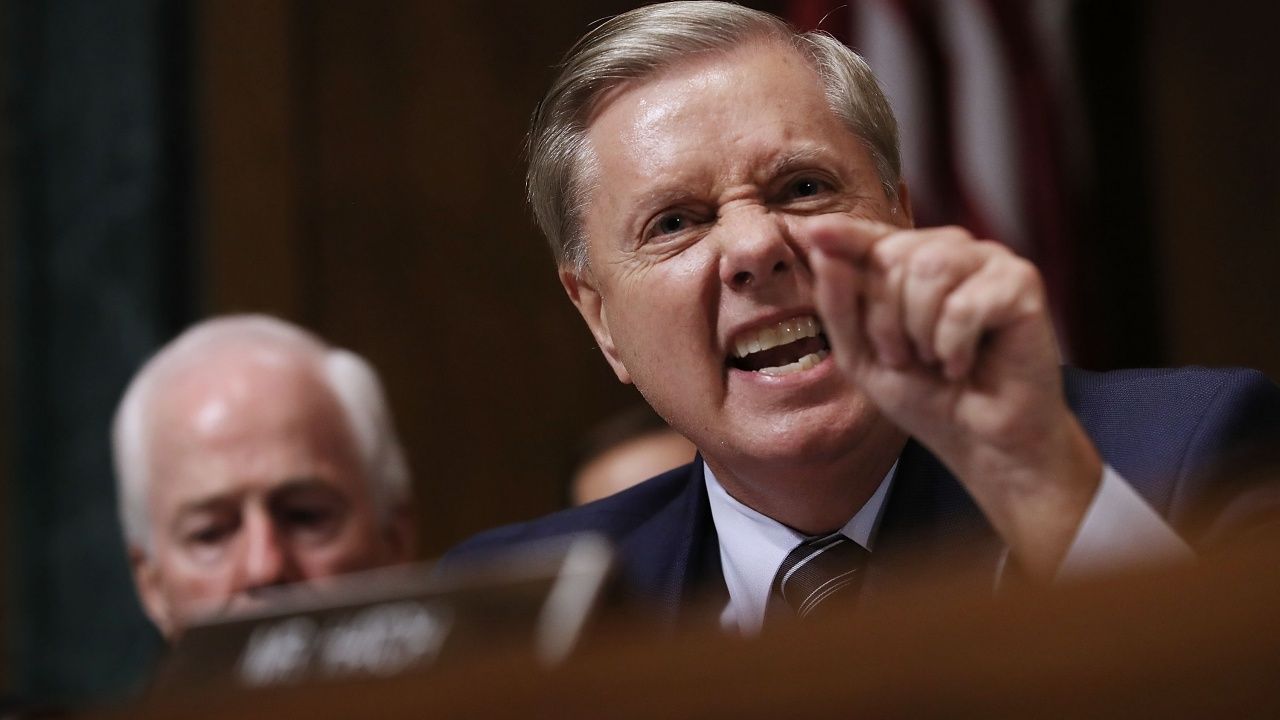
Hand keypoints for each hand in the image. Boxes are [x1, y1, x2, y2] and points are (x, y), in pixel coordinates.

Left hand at [807, 215, 1100, 579]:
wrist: (980, 441)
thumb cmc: (926, 395)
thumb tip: (822, 245)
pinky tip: (964, 363)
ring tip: (934, 359)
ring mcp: (988, 262)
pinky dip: (954, 345)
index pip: (871, 238)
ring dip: (919, 331)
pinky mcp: (1022, 283)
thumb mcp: (861, 354)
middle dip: (885, 319)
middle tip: (905, 358)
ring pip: (929, 268)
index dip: (844, 235)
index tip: (814, 230)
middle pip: (894, 255)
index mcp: (910, 262)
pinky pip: (965, 303)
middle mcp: (950, 251)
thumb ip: (839, 302)